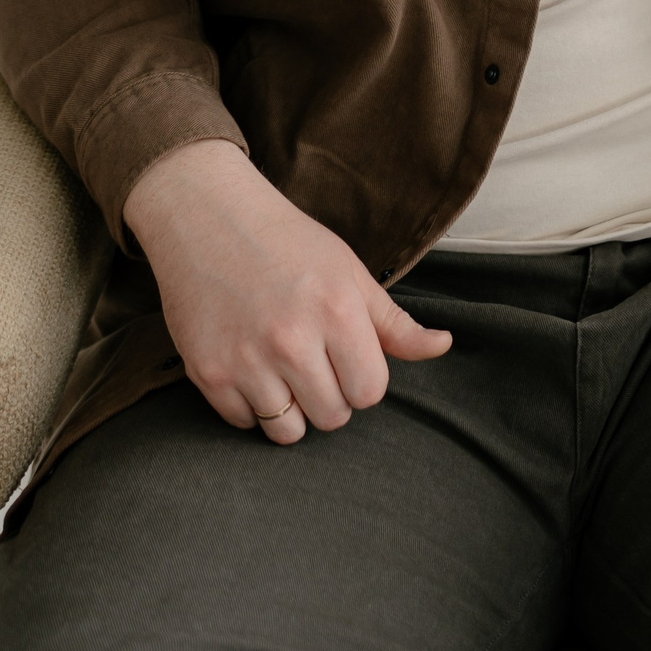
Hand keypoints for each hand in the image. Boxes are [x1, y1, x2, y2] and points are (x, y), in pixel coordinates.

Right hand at [124, 139, 449, 443]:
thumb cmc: (287, 243)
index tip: (345, 355)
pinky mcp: (208, 374)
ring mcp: (246, 361)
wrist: (208, 218)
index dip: (362, 377)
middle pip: (333, 417)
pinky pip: (244, 424)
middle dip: (330, 395)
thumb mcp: (349, 272)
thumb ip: (394, 322)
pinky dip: (250, 406)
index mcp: (337, 311)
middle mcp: (292, 340)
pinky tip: (249, 366)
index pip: (370, 392)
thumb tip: (443, 346)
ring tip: (282, 368)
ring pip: (288, 432)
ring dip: (291, 408)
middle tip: (312, 359)